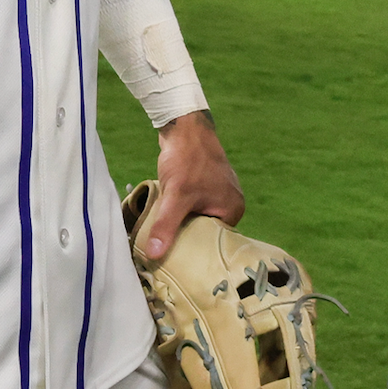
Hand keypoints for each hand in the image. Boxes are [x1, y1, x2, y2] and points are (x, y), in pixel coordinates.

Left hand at [144, 111, 244, 259]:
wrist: (183, 126)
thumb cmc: (187, 158)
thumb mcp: (175, 196)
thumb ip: (166, 226)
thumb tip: (154, 255)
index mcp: (233, 210)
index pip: (216, 243)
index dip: (196, 252)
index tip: (178, 262)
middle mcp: (230, 204)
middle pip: (206, 233)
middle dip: (187, 239)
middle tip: (167, 253)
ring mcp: (217, 194)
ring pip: (197, 220)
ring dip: (182, 225)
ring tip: (165, 238)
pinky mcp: (204, 186)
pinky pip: (193, 208)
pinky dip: (181, 212)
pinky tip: (167, 218)